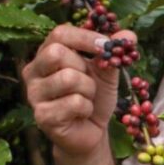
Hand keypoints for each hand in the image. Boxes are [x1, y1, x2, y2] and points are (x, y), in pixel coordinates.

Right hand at [22, 25, 135, 159]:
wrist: (92, 131)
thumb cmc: (95, 96)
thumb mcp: (107, 71)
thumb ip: (113, 52)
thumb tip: (130, 35)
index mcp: (47, 54)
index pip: (60, 33)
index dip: (85, 37)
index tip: (106, 45)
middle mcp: (34, 71)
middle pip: (57, 53)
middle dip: (84, 67)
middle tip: (89, 80)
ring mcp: (34, 94)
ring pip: (68, 78)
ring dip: (89, 90)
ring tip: (87, 98)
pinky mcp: (41, 115)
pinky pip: (74, 102)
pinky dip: (87, 107)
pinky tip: (82, 113)